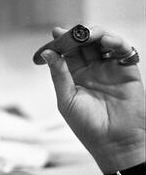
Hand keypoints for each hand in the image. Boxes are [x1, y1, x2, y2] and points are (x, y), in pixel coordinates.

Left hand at [41, 26, 144, 172]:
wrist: (115, 143)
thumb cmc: (87, 126)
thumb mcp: (67, 99)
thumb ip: (59, 75)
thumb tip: (47, 53)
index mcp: (74, 77)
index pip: (67, 53)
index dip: (62, 41)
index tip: (56, 31)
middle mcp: (91, 71)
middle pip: (85, 44)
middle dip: (79, 34)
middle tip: (75, 32)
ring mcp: (109, 69)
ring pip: (103, 44)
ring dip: (97, 35)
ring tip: (89, 34)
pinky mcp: (127, 72)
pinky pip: (124, 52)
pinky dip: (117, 43)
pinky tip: (107, 42)